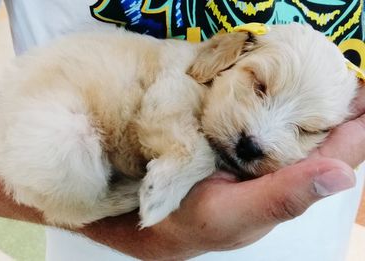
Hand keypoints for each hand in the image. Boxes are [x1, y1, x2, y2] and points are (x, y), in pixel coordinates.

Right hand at [81, 85, 364, 259]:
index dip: (360, 116)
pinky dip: (269, 91)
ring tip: (299, 63)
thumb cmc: (197, 220)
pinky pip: (267, 110)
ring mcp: (264, 148)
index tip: (359, 85)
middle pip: (327, 123)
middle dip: (332, 93)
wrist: (159, 215)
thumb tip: (343, 176)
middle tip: (323, 63)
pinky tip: (262, 77)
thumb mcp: (238, 212)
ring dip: (303, 89)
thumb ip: (285, 197)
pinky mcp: (243, 138)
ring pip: (297, 114)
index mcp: (295, 180)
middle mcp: (286, 162)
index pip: (346, 146)